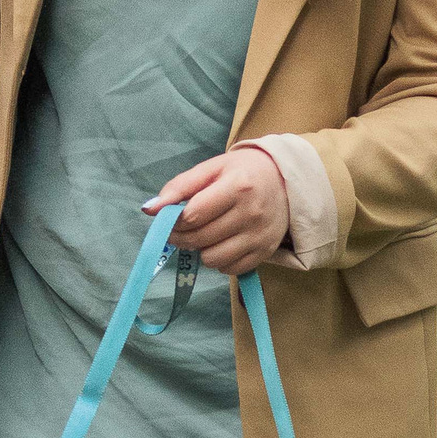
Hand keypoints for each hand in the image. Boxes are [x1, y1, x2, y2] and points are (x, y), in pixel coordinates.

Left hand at [143, 144, 290, 276]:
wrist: (286, 180)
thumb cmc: (244, 171)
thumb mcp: (212, 168)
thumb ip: (179, 186)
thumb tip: (150, 209)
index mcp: (238, 187)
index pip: (193, 215)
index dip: (174, 221)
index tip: (170, 218)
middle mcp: (252, 214)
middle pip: (200, 239)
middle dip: (181, 237)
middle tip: (180, 228)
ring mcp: (260, 237)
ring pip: (212, 259)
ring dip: (200, 250)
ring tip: (204, 234)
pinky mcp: (265, 253)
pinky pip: (229, 269)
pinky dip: (219, 259)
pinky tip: (221, 242)